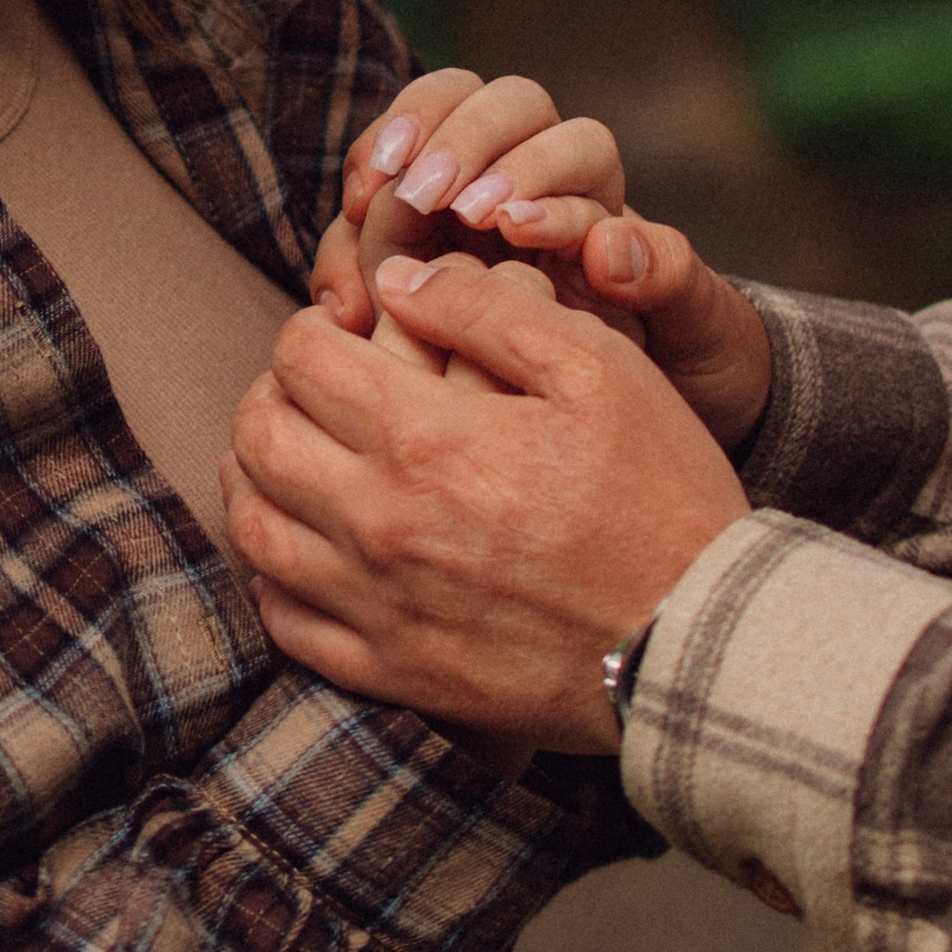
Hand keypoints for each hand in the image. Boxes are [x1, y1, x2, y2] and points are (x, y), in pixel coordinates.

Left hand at [223, 249, 750, 756]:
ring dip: (257, 476)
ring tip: (295, 455)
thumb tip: (399, 281)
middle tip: (313, 386)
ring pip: (255, 530)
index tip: (347, 330)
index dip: (314, 327)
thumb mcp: (600, 368)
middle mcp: (380, 522)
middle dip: (274, 392)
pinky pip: (285, 620)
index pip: (303, 358)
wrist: (696, 640)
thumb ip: (489, 311)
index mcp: (426, 437)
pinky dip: (274, 574)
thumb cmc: (661, 493)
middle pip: (260, 437)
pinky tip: (306, 547)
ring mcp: (378, 604)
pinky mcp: (392, 670)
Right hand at [313, 71, 774, 452]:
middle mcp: (531, 172)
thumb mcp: (691, 324)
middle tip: (429, 197)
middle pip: (491, 103)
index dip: (534, 171)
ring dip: (389, 160)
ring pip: (420, 132)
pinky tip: (342, 296)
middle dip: (457, 142)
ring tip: (370, 211)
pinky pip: (366, 207)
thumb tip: (610, 244)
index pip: (572, 143)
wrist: (619, 420)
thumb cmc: (671, 357)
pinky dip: (345, 233)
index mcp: (602, 186)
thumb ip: (666, 275)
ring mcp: (460, 201)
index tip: (503, 222)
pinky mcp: (405, 245)